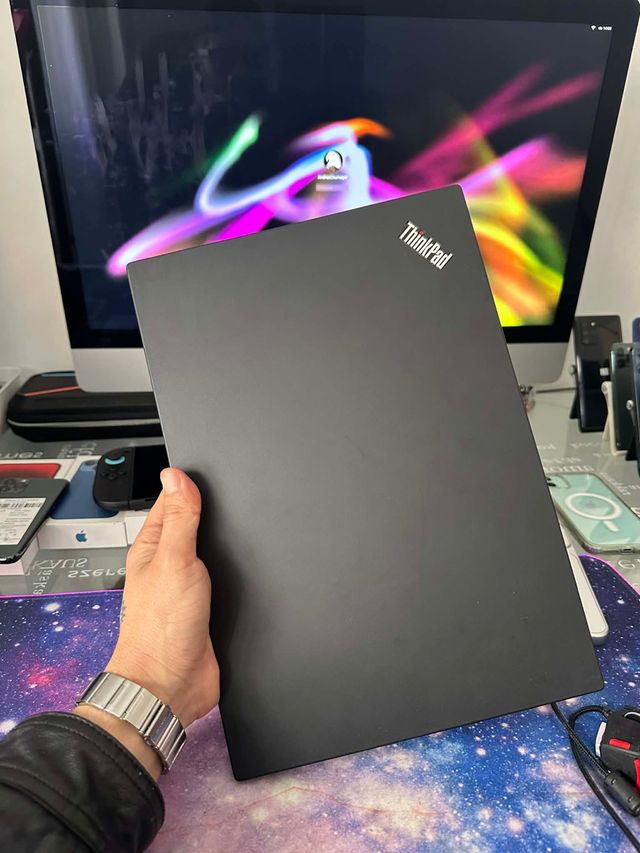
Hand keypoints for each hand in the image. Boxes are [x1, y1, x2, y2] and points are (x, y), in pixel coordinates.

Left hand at [106, 468, 218, 726]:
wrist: (170, 685)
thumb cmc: (160, 629)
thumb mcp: (173, 560)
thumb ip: (179, 518)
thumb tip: (175, 476)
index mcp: (152, 548)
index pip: (169, 504)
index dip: (185, 486)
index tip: (203, 469)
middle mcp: (168, 566)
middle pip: (190, 527)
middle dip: (206, 511)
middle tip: (226, 490)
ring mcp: (187, 588)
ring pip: (207, 553)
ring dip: (219, 541)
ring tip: (235, 521)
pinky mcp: (207, 610)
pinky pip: (222, 581)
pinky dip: (232, 571)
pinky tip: (243, 566)